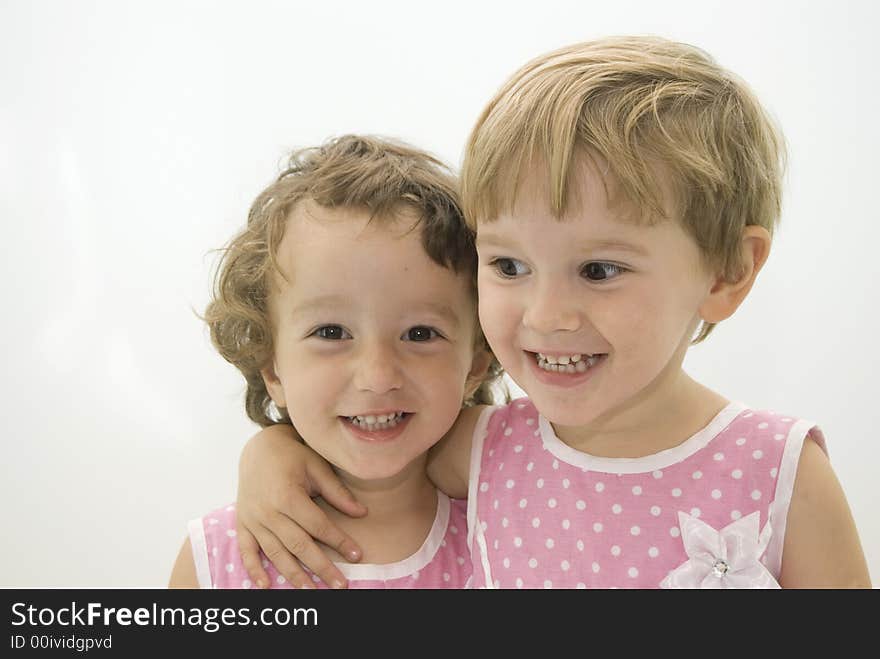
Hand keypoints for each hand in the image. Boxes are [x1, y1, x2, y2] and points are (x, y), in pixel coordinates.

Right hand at [235, 424, 367, 588]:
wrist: (259, 447)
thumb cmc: (292, 456)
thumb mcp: (317, 467)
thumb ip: (337, 492)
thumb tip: (362, 513)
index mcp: (288, 496)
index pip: (318, 526)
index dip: (339, 541)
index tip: (357, 555)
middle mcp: (268, 512)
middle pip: (299, 546)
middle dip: (321, 567)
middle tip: (341, 585)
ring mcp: (253, 519)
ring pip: (275, 554)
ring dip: (294, 575)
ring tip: (312, 592)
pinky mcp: (243, 523)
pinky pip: (246, 551)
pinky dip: (254, 569)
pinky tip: (266, 586)